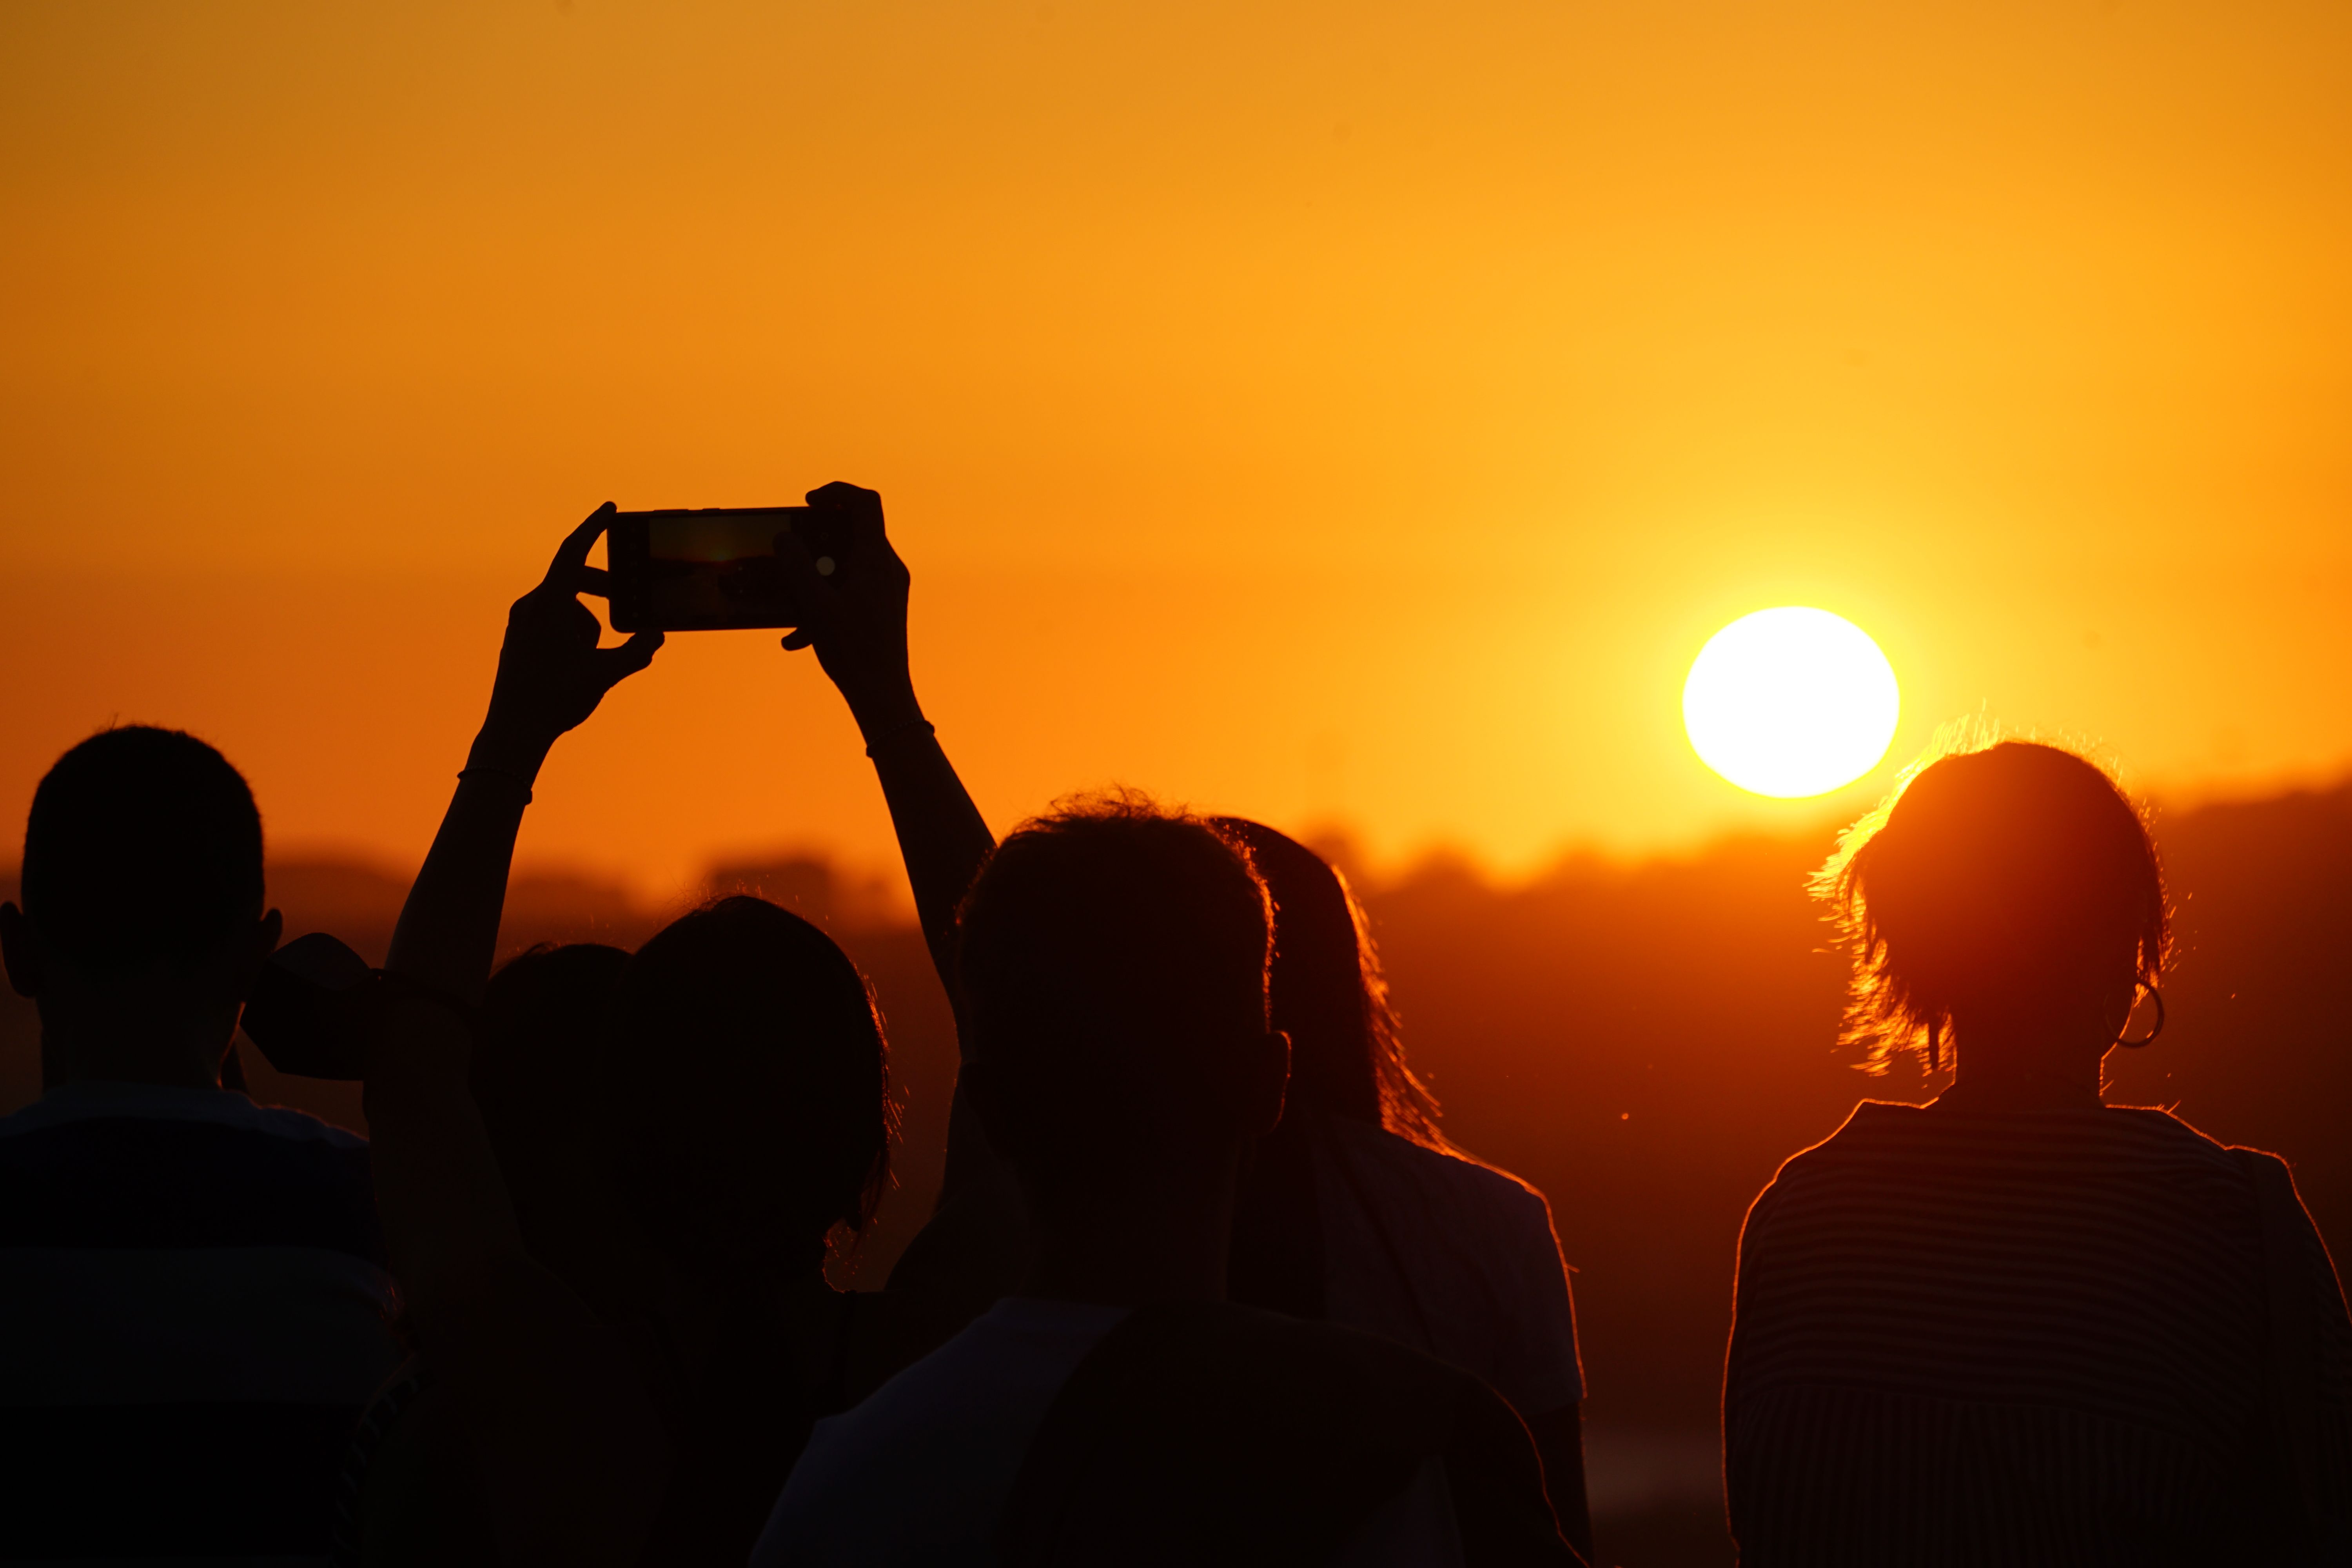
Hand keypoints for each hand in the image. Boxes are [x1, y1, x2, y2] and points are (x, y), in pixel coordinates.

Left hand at [475, 504, 663, 768]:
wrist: (513, 730)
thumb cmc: (556, 699)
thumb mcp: (605, 674)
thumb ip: (635, 651)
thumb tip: (656, 634)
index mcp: (549, 604)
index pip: (574, 551)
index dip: (594, 527)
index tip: (610, 508)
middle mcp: (530, 605)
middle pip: (574, 579)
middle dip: (604, 589)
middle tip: (627, 600)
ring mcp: (521, 621)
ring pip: (565, 604)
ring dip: (588, 621)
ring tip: (596, 657)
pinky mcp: (518, 636)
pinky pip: (551, 619)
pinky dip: (572, 629)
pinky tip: (578, 661)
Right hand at [778, 481, 921, 736]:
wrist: (881, 694)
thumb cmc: (852, 651)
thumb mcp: (815, 606)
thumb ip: (797, 568)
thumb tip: (784, 538)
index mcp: (875, 560)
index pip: (864, 503)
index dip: (835, 493)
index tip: (808, 503)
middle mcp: (888, 568)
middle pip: (854, 531)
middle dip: (818, 538)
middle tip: (792, 548)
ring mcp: (887, 588)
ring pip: (847, 564)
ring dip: (816, 577)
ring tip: (790, 600)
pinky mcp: (882, 607)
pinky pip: (851, 590)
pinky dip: (825, 602)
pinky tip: (797, 636)